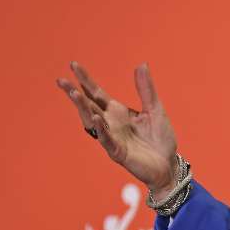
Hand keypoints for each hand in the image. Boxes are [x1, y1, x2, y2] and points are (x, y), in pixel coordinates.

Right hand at [56, 62, 178, 197]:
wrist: (168, 164)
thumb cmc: (160, 138)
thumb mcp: (155, 109)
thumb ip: (146, 89)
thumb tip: (141, 64)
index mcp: (118, 112)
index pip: (97, 93)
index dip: (86, 80)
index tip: (74, 65)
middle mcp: (111, 123)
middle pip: (89, 105)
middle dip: (75, 93)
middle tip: (61, 80)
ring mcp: (113, 137)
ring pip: (92, 121)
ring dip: (83, 108)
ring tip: (74, 93)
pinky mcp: (118, 152)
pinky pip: (106, 140)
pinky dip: (100, 129)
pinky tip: (95, 118)